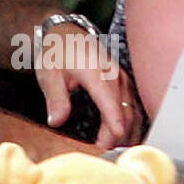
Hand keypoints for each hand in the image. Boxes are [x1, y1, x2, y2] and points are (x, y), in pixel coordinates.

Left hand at [35, 25, 141, 149]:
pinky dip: (131, 120)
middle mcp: (113, 74)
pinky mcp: (123, 81)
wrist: (65, 33)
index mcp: (96, 71)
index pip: (110, 100)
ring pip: (133, 107)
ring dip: (128, 129)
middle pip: (125, 108)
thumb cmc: (57, 52)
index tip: (113, 139)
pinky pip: (133, 103)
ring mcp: (121, 77)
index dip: (114, 122)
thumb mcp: (49, 74)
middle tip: (104, 150)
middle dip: (118, 133)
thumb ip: (56, 98)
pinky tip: (125, 135)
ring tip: (115, 147)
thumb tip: (57, 120)